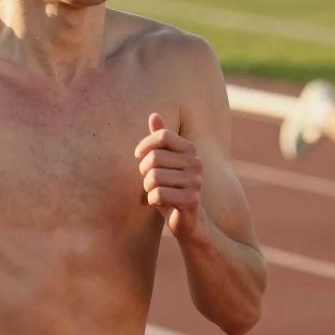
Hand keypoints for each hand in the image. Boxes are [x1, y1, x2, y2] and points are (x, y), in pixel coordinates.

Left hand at [135, 113, 205, 241]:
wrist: (186, 220)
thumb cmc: (171, 187)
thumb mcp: (163, 162)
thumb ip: (159, 139)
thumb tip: (154, 114)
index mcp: (189, 149)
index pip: (162, 135)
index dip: (145, 145)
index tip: (138, 156)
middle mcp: (196, 162)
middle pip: (154, 157)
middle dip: (144, 171)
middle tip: (149, 181)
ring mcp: (195, 181)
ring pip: (154, 177)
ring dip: (148, 188)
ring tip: (156, 192)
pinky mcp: (191, 199)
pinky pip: (158, 194)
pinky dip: (152, 200)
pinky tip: (160, 203)